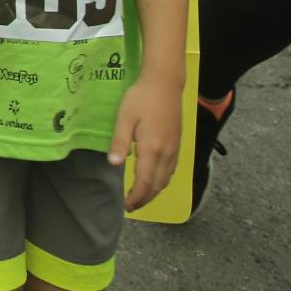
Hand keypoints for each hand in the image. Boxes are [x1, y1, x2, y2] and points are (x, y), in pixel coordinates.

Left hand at [110, 73, 183, 210]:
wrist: (164, 84)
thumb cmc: (141, 98)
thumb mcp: (124, 117)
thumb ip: (119, 142)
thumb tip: (113, 164)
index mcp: (151, 149)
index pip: (145, 182)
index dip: (136, 197)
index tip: (127, 206)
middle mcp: (166, 153)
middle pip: (157, 185)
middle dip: (145, 199)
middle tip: (132, 206)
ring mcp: (174, 149)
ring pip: (166, 179)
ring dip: (154, 192)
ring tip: (141, 197)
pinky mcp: (177, 144)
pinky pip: (171, 170)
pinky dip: (162, 181)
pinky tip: (154, 180)